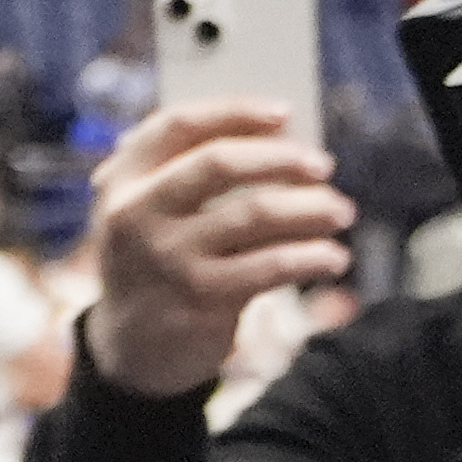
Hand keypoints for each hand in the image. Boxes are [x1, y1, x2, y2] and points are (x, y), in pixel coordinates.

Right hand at [83, 101, 354, 399]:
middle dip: (282, 158)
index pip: (176, 125)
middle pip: (219, 163)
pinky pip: (272, 266)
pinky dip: (312, 257)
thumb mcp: (148, 214)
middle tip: (323, 166)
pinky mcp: (200, 298)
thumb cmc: (156, 263)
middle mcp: (136, 214)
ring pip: (255, 213)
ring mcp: (167, 257)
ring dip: (311, 208)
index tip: (283, 113)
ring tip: (340, 212)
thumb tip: (279, 144)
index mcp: (121, 181)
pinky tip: (332, 257)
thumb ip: (187, 175)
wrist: (130, 349)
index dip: (233, 111)